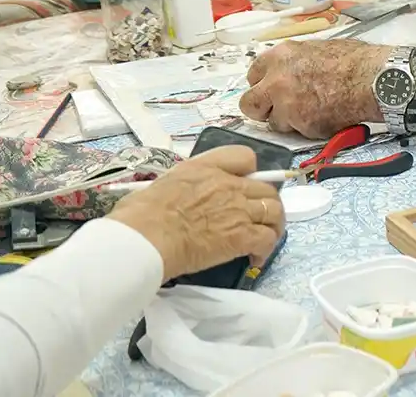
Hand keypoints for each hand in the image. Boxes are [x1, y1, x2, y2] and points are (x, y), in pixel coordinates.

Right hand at [107, 145, 285, 278]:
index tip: (244, 184)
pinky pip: (268, 239)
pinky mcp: (242, 236)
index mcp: (206, 167)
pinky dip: (266, 249)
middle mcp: (228, 184)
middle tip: (258, 218)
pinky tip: (254, 258)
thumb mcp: (161, 184)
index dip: (249, 172)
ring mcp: (239, 209)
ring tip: (264, 239)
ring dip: (273, 226)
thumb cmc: (140, 214)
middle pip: (266, 188)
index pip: (244, 157)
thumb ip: (180, 185)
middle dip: (267, 203)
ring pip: (274, 212)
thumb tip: (175, 196)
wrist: (145, 238)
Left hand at [239, 39, 389, 138]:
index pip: (253, 74)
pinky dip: (309, 129)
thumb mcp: (317, 49)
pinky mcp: (301, 126)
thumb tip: (289, 72)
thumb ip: (294, 62)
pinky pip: (298, 133)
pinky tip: (326, 117)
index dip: (261, 84)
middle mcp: (276, 81)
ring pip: (274, 123)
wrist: (373, 79)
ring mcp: (287, 105)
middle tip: (276, 110)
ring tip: (312, 113)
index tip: (268, 90)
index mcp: (280, 56)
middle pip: (249, 103)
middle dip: (262, 109)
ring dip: (288, 121)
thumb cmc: (355, 61)